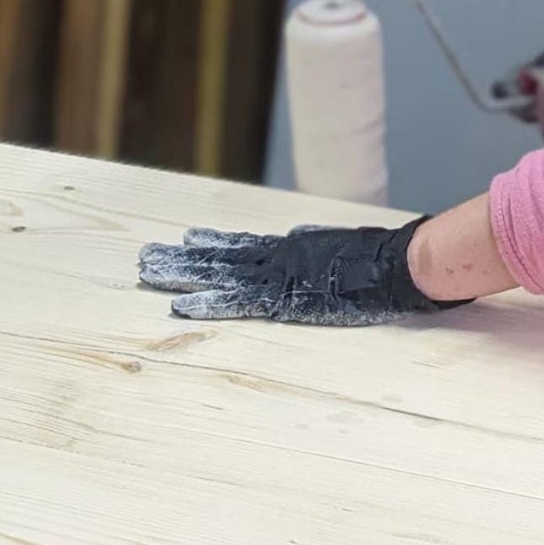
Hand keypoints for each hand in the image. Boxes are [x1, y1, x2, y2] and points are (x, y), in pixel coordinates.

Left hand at [138, 216, 470, 326]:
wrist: (397, 264)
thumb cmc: (382, 261)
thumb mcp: (346, 251)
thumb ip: (323, 249)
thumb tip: (309, 242)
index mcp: (293, 248)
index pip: (244, 245)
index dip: (213, 243)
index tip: (188, 237)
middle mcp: (277, 257)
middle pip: (220, 256)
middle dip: (182, 257)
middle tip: (146, 255)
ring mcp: (276, 276)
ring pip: (217, 274)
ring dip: (181, 274)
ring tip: (148, 271)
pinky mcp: (281, 299)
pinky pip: (235, 303)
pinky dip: (207, 304)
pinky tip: (179, 307)